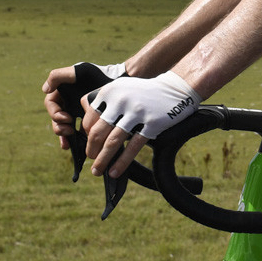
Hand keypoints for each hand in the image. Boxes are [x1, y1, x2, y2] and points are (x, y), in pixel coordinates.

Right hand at [42, 62, 125, 149]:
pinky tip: (74, 147)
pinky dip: (74, 141)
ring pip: (65, 127)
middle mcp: (68, 103)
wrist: (121, 82)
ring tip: (68, 143)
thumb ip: (59, 75)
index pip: (51, 105)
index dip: (55, 113)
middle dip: (59, 127)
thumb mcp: (80, 71)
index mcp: (63, 92)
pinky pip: (77, 133)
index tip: (67, 118)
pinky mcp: (88, 121)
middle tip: (69, 131)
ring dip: (64, 136)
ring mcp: (78, 113)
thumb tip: (45, 90)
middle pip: (56, 119)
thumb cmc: (100, 74)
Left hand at [83, 71, 199, 177]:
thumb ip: (103, 104)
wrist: (175, 88)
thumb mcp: (121, 89)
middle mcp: (121, 101)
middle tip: (92, 159)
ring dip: (102, 160)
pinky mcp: (152, 123)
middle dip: (91, 150)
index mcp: (110, 92)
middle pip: (98, 132)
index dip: (86, 136)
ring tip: (98, 171)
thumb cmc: (144, 92)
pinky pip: (133, 147)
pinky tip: (115, 171)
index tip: (89, 145)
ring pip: (112, 142)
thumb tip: (86, 129)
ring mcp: (137, 112)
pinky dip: (121, 162)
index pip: (89, 120)